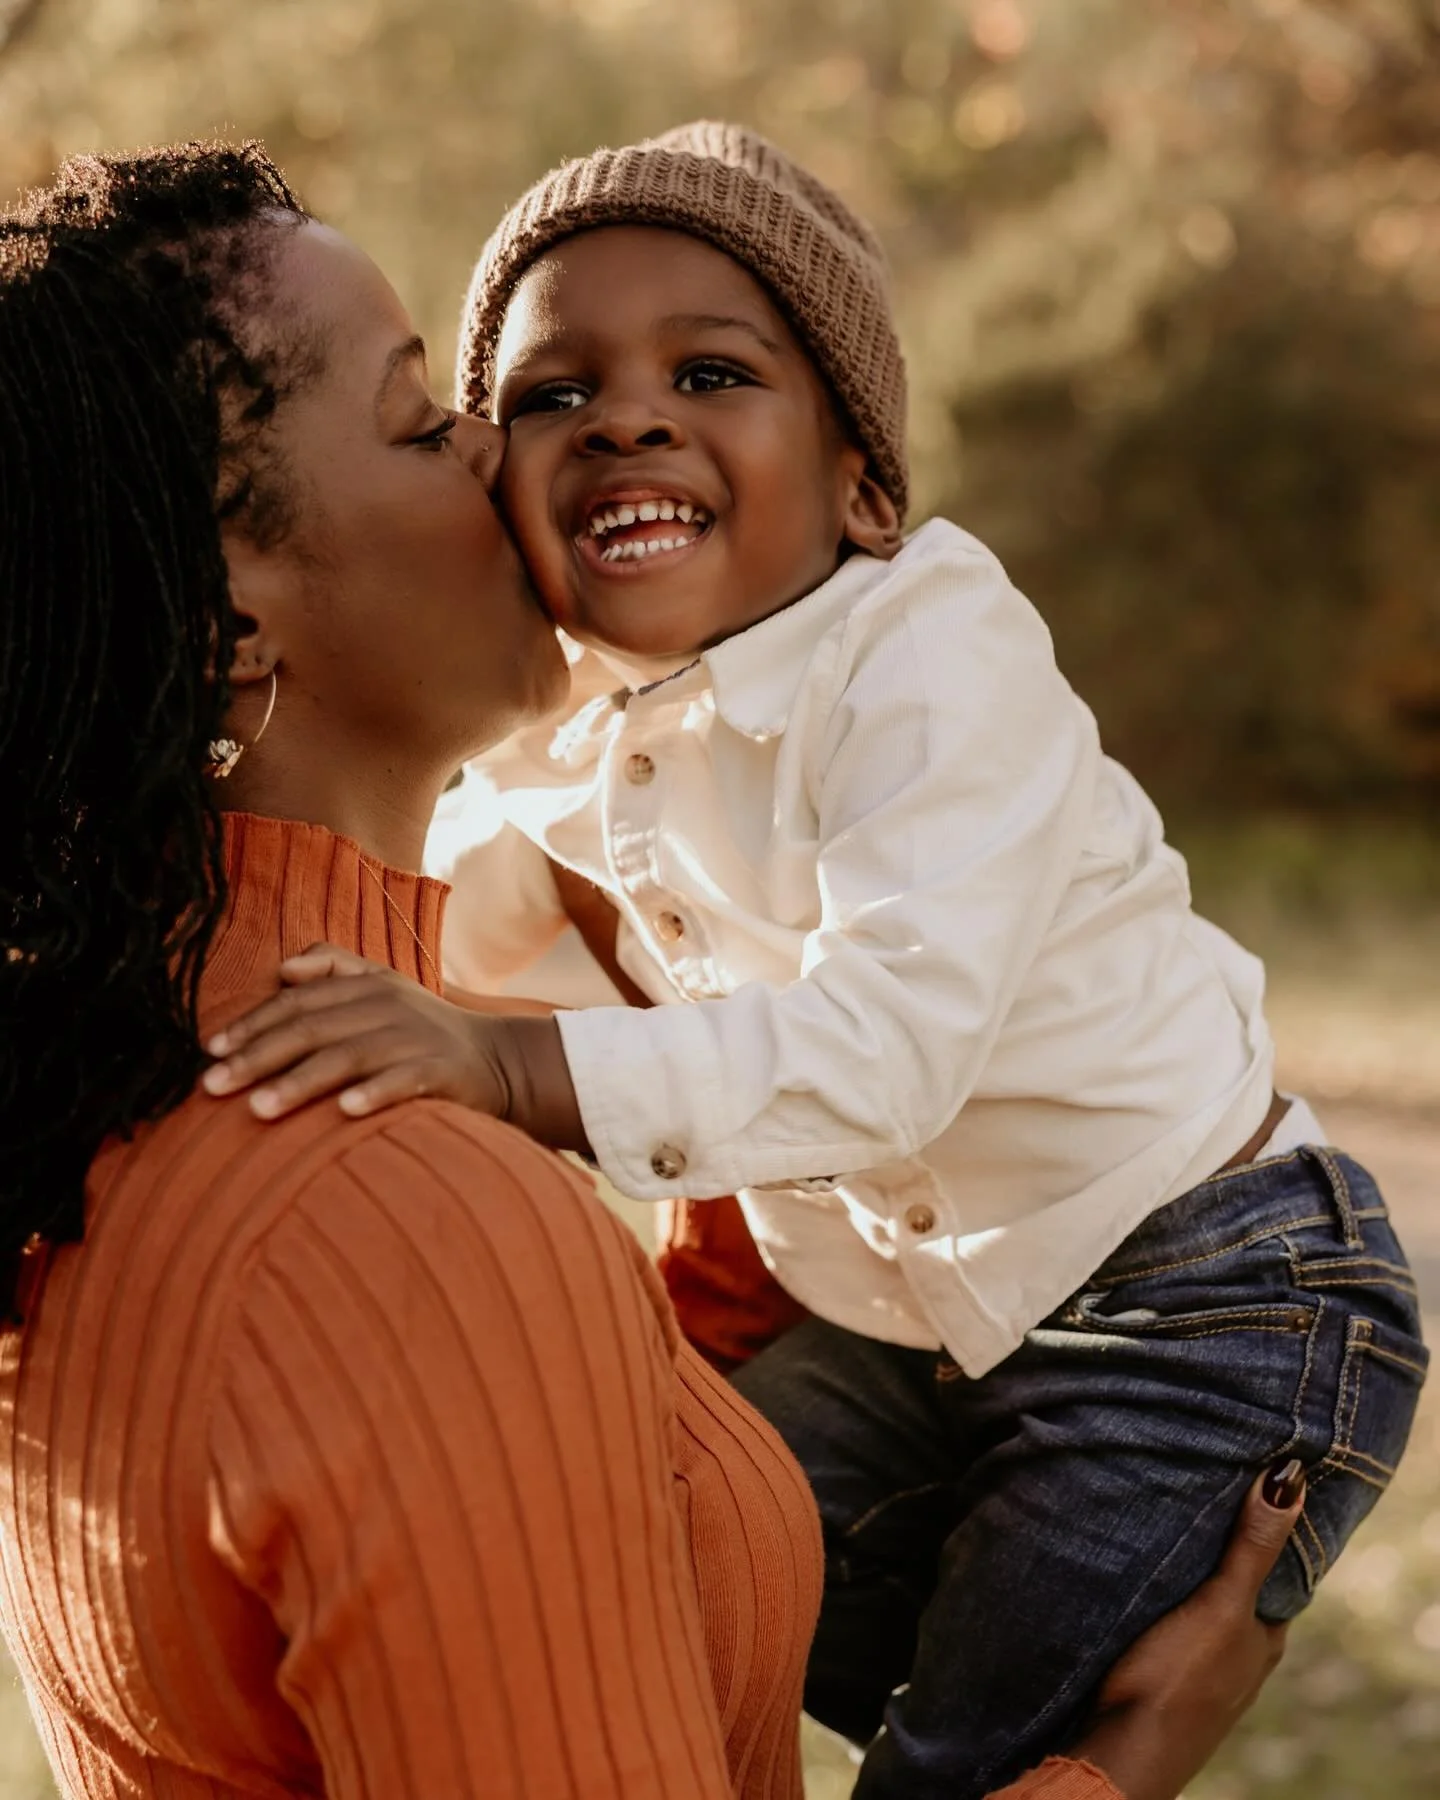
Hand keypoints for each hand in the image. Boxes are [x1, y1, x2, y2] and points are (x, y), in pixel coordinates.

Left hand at [202, 944, 515, 1120]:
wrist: (501, 1060)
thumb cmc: (424, 1029)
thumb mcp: (383, 987)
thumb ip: (333, 968)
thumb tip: (282, 969)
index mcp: (366, 986)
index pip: (297, 1000)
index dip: (252, 1023)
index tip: (211, 1051)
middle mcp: (386, 1007)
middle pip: (311, 1028)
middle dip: (258, 1057)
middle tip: (212, 1086)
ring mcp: (415, 1039)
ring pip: (347, 1057)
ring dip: (300, 1082)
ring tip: (259, 1108)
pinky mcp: (442, 1071)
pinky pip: (403, 1081)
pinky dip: (374, 1094)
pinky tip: (344, 1112)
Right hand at [1072, 1459, 1305, 1799]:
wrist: (1123, 1753)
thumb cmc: (1178, 1681)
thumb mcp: (1219, 1606)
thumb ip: (1251, 1548)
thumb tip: (1290, 1478)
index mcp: (1264, 1642)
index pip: (1278, 1578)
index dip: (1267, 1535)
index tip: (1250, 1488)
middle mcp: (1242, 1663)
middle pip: (1239, 1595)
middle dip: (1221, 1555)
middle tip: (1197, 1501)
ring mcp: (1203, 1679)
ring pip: (1203, 1616)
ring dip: (1188, 1583)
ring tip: (1161, 1535)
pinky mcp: (1163, 1686)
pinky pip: (1173, 1633)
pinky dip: (1164, 1608)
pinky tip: (1140, 1594)